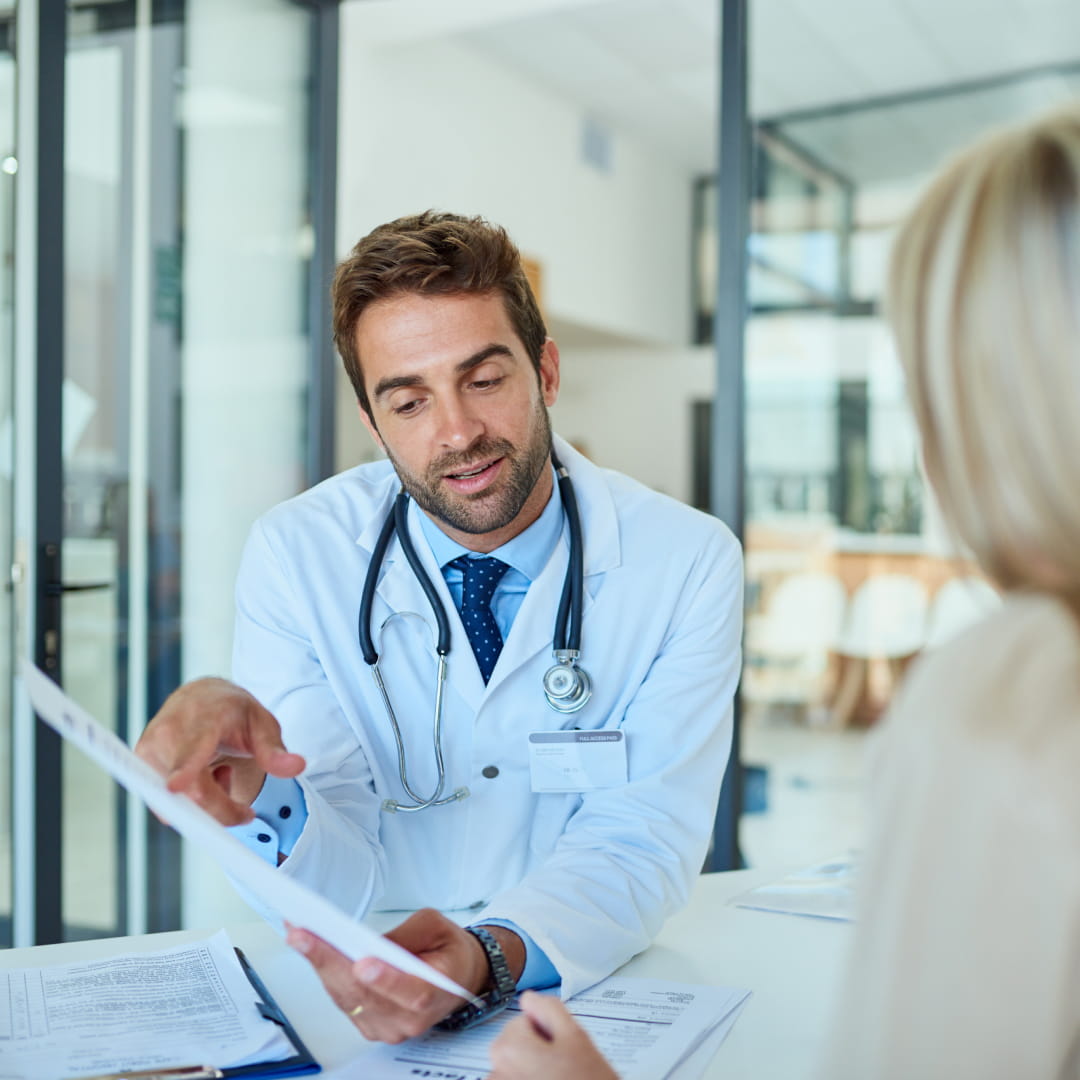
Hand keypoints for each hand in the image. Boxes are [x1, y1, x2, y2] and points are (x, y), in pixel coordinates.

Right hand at [135, 677, 304, 824]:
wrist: (201, 699)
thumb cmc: (233, 712)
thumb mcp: (262, 724)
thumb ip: (275, 751)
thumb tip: (297, 767)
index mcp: (204, 717)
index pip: (192, 747)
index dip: (184, 769)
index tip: (175, 785)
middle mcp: (169, 731)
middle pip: (189, 790)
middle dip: (220, 810)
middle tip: (246, 812)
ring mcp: (149, 748)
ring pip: (177, 803)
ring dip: (206, 803)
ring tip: (219, 773)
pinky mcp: (139, 763)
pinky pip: (166, 803)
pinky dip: (190, 801)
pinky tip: (201, 778)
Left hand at [286, 909, 522, 1042]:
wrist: (456, 977)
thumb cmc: (446, 950)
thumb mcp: (436, 926)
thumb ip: (407, 935)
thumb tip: (371, 942)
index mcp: (436, 993)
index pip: (413, 993)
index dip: (387, 980)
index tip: (363, 963)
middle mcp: (409, 1019)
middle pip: (365, 995)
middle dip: (330, 961)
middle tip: (304, 935)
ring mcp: (386, 1027)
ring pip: (347, 998)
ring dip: (319, 965)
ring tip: (298, 935)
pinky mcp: (368, 1024)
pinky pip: (342, 1000)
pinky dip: (324, 973)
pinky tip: (309, 949)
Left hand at [489, 991, 617, 1079]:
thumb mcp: (577, 1038)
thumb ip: (550, 1009)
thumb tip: (529, 998)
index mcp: (509, 1047)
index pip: (523, 1021)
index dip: (546, 1032)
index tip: (561, 1049)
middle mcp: (495, 1072)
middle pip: (515, 1046)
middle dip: (535, 1053)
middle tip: (564, 1070)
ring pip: (515, 1070)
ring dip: (531, 1074)